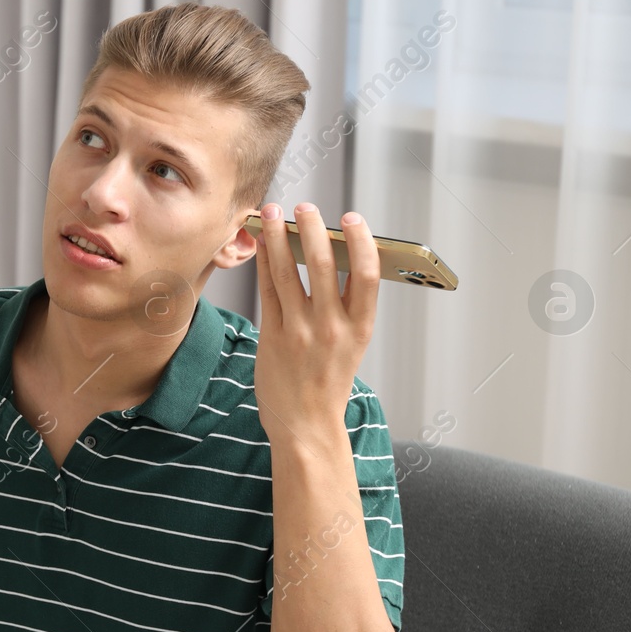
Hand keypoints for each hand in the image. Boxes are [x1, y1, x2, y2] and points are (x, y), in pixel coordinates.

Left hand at [251, 201, 380, 449]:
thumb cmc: (329, 381)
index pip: (367, 275)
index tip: (352, 218)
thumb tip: (336, 257)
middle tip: (305, 206)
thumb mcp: (352, 344)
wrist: (306, 425)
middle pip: (325, 265)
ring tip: (274, 213)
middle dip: (313, 229)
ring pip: (290, 273)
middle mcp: (332, 328)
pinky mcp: (273, 339)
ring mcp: (300, 333)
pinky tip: (263, 244)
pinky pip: (268, 291)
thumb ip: (346, 306)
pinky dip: (265, 262)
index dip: (361, 242)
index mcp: (360, 327)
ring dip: (280, 237)